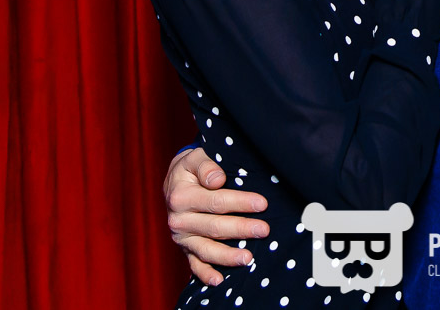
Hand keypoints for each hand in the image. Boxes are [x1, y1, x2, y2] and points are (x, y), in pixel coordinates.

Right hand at [165, 147, 270, 284]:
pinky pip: (194, 264)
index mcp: (181, 196)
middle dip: (241, 229)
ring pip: (206, 249)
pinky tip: (219, 281)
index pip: (215, 201)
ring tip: (249, 258)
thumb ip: (206, 166)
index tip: (262, 204)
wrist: (175, 182)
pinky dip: (205, 274)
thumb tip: (217, 180)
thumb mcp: (194, 158)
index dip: (240, 202)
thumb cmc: (191, 169)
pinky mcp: (185, 249)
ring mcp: (182, 237)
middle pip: (214, 227)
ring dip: (228, 256)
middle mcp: (179, 220)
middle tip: (264, 230)